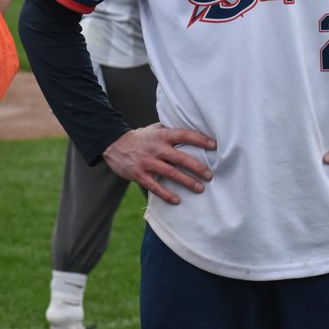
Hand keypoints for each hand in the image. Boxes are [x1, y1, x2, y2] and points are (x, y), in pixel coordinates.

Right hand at [102, 124, 216, 204]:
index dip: (200, 140)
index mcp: (162, 135)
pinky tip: (177, 200)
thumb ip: (171, 131)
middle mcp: (156, 148)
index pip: (184, 135)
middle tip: (210, 175)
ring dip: (187, 182)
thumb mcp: (155, 129)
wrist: (114, 145)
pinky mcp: (139, 175)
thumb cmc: (141, 138)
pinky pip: (155, 187)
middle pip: (180, 158)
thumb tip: (193, 129)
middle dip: (197, 167)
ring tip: (200, 188)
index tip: (214, 146)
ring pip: (171, 174)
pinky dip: (167, 195)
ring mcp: (147, 162)